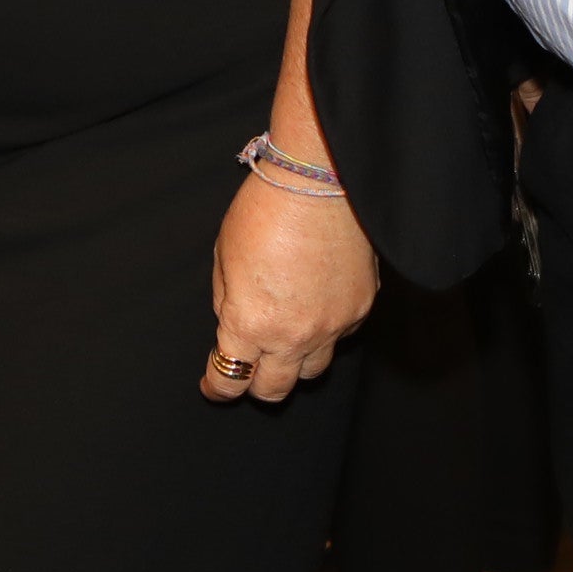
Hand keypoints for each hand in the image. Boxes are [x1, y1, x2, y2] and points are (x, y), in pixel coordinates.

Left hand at [204, 168, 375, 401]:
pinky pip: (340, 337)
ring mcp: (331, 326)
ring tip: (285, 339)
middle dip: (255, 385)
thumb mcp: (224, 255)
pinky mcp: (360, 310)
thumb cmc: (264, 210)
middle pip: (273, 390)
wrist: (319, 181)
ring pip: (312, 371)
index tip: (212, 385)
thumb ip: (226, 299)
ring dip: (294, 362)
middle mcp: (293, 336)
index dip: (217, 387)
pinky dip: (325, 330)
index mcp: (250, 323)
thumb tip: (232, 321)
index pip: (229, 378)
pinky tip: (316, 305)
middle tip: (247, 369)